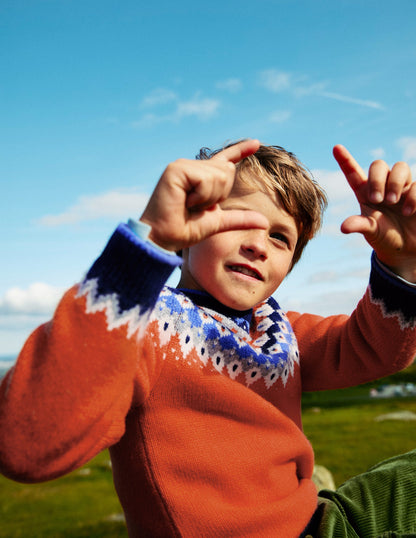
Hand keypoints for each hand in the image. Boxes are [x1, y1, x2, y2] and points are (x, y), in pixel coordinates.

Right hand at [140, 139, 268, 251]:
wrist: (162, 238)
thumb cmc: (184, 230)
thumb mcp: (218, 223)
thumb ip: (240, 219)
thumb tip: (265, 222)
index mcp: (201, 177)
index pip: (225, 161)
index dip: (241, 151)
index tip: (257, 143)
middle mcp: (192, 167)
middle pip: (228, 171)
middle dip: (219, 194)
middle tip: (196, 207)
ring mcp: (183, 166)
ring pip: (219, 175)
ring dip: (208, 197)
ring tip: (188, 205)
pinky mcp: (176, 169)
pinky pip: (206, 179)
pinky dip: (201, 196)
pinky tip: (184, 201)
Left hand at [333, 144, 415, 281]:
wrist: (407, 249)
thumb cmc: (384, 238)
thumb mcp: (371, 232)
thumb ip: (359, 225)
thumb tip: (344, 227)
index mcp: (365, 193)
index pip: (353, 173)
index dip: (345, 160)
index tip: (336, 148)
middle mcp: (383, 186)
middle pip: (378, 165)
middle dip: (377, 180)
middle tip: (377, 199)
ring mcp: (401, 187)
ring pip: (400, 167)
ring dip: (395, 183)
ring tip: (393, 202)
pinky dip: (413, 197)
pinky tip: (409, 212)